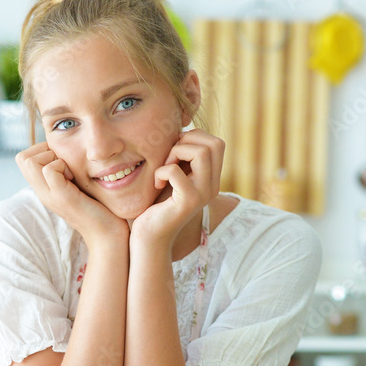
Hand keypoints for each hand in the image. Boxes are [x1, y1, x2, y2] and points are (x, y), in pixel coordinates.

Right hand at [15, 141, 127, 245]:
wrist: (108, 234)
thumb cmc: (98, 208)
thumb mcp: (76, 185)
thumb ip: (66, 171)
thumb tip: (64, 149)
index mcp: (44, 188)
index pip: (23, 158)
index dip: (42, 151)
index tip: (63, 162)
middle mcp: (42, 192)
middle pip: (22, 158)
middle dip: (45, 151)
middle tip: (66, 166)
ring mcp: (50, 195)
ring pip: (30, 161)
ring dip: (53, 158)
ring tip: (71, 174)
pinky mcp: (62, 197)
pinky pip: (50, 169)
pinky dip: (63, 166)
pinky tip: (76, 179)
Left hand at [130, 129, 223, 248]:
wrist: (149, 237)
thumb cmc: (156, 204)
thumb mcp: (173, 175)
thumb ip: (183, 156)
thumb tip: (183, 128)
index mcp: (212, 179)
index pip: (216, 142)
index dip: (194, 137)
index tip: (173, 151)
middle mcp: (213, 186)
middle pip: (215, 143)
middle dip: (187, 141)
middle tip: (169, 157)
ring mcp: (203, 194)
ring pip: (202, 152)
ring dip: (175, 152)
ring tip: (162, 168)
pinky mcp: (188, 202)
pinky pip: (176, 170)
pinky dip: (162, 170)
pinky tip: (156, 183)